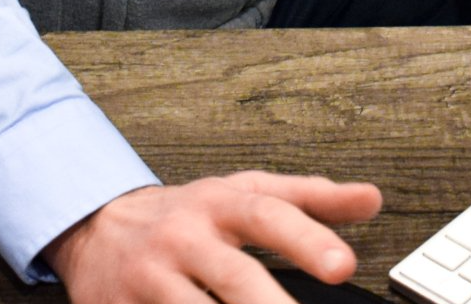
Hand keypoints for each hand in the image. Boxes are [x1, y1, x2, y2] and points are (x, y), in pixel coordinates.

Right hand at [44, 171, 381, 303]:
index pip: (269, 215)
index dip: (308, 240)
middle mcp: (184, 238)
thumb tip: (372, 199)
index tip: (344, 265)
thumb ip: (311, 197)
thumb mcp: (247, 192)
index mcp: (220, 204)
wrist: (98, 227)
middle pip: (235, 275)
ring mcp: (150, 279)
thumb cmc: (188, 213)